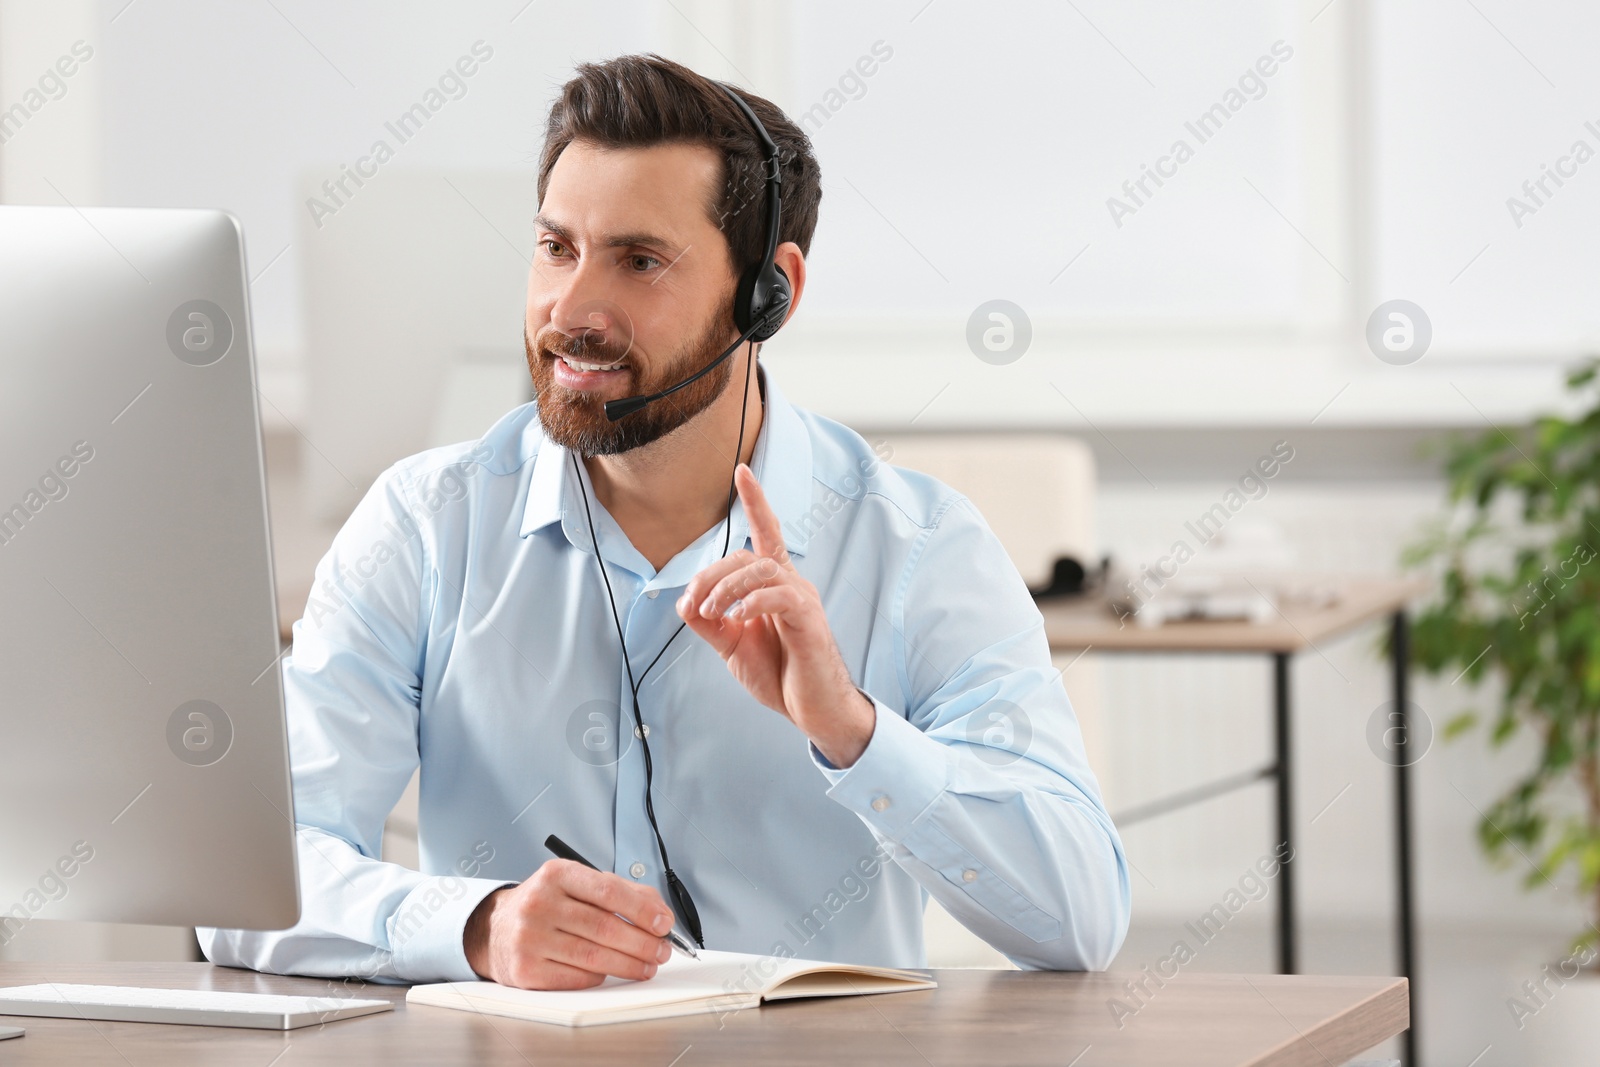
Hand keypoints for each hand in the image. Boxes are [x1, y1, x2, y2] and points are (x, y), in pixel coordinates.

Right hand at [463, 859, 674, 988]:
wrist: (495, 929)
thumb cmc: (546, 905)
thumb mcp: (576, 884)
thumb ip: (621, 891)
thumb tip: (659, 912)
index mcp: (556, 875)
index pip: (609, 891)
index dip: (642, 909)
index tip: (664, 923)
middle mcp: (539, 903)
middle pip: (605, 927)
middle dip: (643, 943)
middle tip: (662, 951)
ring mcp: (530, 938)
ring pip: (594, 956)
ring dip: (630, 965)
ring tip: (647, 966)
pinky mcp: (526, 970)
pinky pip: (577, 978)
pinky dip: (601, 977)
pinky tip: (610, 972)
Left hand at [677, 464, 875, 766]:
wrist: (811, 708)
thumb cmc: (778, 673)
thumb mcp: (731, 646)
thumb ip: (709, 622)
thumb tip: (684, 602)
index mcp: (772, 586)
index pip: (765, 534)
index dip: (755, 502)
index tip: (742, 471)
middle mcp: (790, 584)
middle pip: (746, 556)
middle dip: (712, 575)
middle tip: (696, 606)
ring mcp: (801, 598)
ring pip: (761, 570)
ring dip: (726, 588)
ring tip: (712, 613)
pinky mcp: (808, 618)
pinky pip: (778, 595)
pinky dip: (751, 601)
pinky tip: (738, 617)